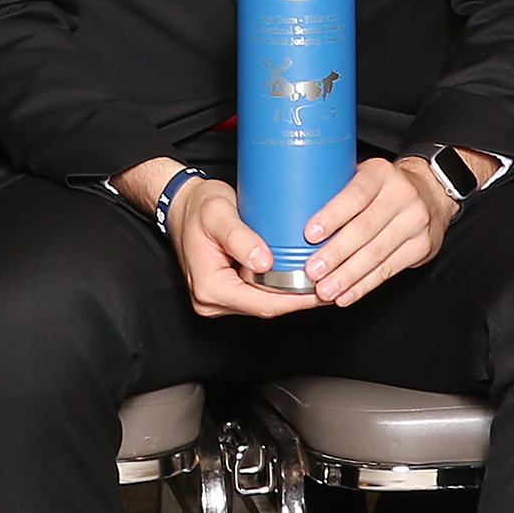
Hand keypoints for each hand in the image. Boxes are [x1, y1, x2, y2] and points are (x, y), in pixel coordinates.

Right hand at [117, 160, 315, 320]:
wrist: (183, 205)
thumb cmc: (199, 206)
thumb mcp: (219, 214)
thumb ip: (240, 238)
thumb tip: (263, 263)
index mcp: (209, 287)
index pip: (262, 304)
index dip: (295, 300)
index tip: (321, 291)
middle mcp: (211, 300)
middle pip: (265, 307)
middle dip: (298, 298)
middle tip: (331, 283)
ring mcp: (217, 299)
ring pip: (263, 303)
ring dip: (290, 294)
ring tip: (320, 279)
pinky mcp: (226, 292)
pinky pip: (256, 295)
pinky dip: (278, 288)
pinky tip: (298, 276)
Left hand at [291, 156, 460, 307]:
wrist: (431, 193)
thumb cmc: (381, 187)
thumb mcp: (362, 175)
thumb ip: (334, 188)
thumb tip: (285, 210)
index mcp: (380, 173)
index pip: (355, 194)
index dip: (332, 216)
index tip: (309, 234)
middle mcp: (402, 195)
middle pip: (365, 229)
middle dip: (336, 254)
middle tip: (311, 271)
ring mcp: (415, 221)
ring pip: (377, 253)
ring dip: (348, 276)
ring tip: (325, 290)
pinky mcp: (422, 246)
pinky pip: (389, 269)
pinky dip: (364, 285)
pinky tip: (346, 295)